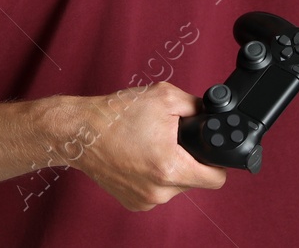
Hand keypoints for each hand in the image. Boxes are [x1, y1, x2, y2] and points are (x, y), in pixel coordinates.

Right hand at [65, 80, 226, 210]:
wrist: (80, 131)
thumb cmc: (116, 115)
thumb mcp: (164, 97)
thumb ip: (196, 106)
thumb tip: (212, 114)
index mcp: (170, 168)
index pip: (216, 179)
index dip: (218, 162)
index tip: (209, 151)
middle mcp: (159, 191)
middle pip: (195, 180)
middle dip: (190, 159)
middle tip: (172, 140)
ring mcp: (145, 200)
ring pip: (176, 186)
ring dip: (171, 168)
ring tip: (152, 145)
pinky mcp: (133, 202)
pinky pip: (157, 190)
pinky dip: (154, 176)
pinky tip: (141, 157)